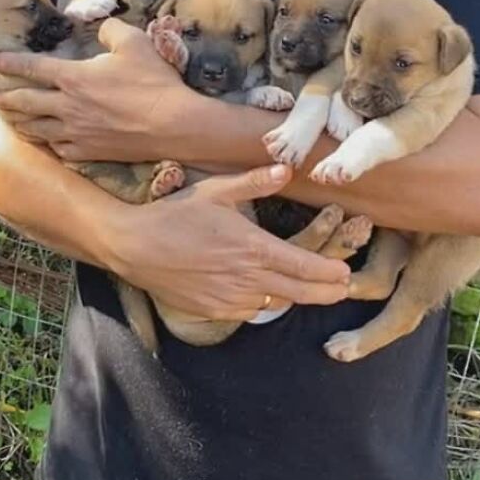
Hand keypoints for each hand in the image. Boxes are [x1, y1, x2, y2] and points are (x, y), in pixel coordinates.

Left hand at [0, 18, 197, 162]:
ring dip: (20, 122)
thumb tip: (102, 29)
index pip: (32, 68)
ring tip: (12, 118)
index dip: (10, 63)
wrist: (173, 125)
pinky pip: (58, 149)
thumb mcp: (135, 42)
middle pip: (24, 103)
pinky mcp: (88, 152)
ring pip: (35, 129)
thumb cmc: (154, 82)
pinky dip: (47, 143)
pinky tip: (48, 140)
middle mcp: (67, 107)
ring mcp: (75, 133)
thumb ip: (111, 30)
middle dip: (5, 98)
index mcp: (73, 77)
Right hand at [105, 164, 350, 319]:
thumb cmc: (175, 214)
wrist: (133, 246)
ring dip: (294, 296)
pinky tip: (266, 291)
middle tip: (342, 289)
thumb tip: (286, 168)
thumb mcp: (215, 190)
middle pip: (300, 293)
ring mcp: (231, 298)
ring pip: (276, 303)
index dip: (330, 273)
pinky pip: (250, 310)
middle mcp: (247, 278)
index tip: (346, 274)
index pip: (305, 265)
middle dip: (326, 292)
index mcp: (253, 247)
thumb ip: (254, 181)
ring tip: (308, 289)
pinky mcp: (215, 311)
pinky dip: (263, 302)